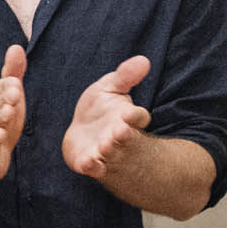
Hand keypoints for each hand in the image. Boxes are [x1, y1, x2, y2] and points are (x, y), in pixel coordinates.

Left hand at [63, 55, 151, 178]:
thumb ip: (125, 76)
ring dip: (108, 150)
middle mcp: (119, 136)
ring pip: (111, 153)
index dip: (135, 116)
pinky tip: (88, 162)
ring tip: (105, 146)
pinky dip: (91, 165)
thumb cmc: (101, 109)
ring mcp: (106, 151)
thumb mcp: (111, 88)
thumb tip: (143, 60)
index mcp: (127, 117)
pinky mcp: (90, 162)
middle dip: (123, 135)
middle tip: (120, 131)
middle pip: (126, 137)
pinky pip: (93, 167)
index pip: (138, 117)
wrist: (82, 135)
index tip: (130, 113)